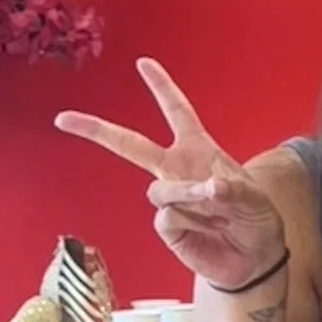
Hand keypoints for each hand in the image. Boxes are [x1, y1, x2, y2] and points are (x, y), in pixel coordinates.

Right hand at [56, 59, 289, 293]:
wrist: (254, 258)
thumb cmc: (256, 220)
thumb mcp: (256, 199)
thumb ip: (235, 190)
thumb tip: (212, 188)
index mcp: (198, 151)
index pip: (177, 112)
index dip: (162, 88)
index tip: (144, 63)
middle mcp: (176, 170)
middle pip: (129, 144)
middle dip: (97, 130)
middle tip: (65, 119)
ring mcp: (169, 198)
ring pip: (160, 190)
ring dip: (188, 196)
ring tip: (218, 209)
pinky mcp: (167, 226)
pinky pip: (169, 217)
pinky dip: (193, 222)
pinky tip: (209, 228)